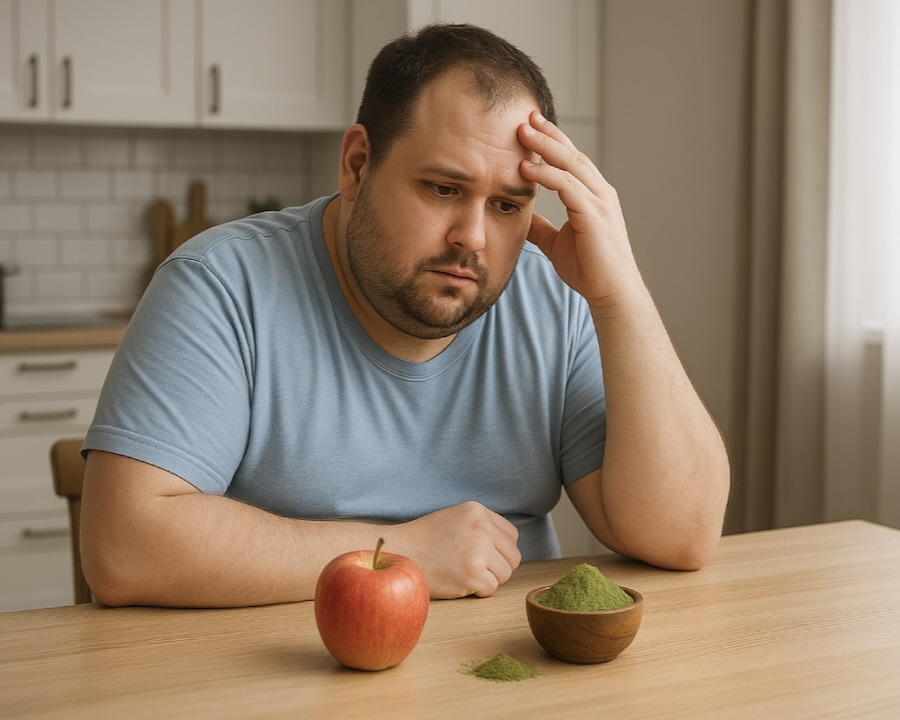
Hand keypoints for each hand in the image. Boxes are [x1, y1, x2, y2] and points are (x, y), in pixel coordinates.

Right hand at [396, 501, 520, 598]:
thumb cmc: (425, 539)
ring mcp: (478, 551)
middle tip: (474, 567)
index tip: (483, 554)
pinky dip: (477, 591)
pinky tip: (458, 581)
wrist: (399, 552)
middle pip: (513, 556)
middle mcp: (482, 528)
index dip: (500, 549)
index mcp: (478, 511)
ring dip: (488, 578)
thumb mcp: (456, 518)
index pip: (512, 535)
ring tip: (463, 572)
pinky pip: (491, 589)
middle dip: (497, 566)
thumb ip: (482, 526)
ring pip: (505, 574)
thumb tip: (508, 546)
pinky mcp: (472, 574)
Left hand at [518, 111, 639, 309]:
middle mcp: (600, 193)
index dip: (551, 142)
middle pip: (571, 154)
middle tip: (526, 116)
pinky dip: (546, 175)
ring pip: (570, 165)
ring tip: (521, 132)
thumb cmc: (588, 269)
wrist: (610, 293)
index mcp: (593, 196)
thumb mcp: (556, 243)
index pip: (571, 161)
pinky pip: (568, 187)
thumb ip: (541, 226)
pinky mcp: (595, 216)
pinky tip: (526, 169)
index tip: (530, 126)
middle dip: (548, 134)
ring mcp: (600, 202)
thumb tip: (521, 216)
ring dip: (545, 147)